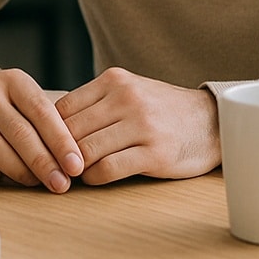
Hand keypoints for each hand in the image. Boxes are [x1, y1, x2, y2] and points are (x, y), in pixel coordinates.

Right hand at [0, 64, 83, 192]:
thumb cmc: (5, 104)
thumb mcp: (27, 99)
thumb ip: (49, 123)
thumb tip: (73, 161)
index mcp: (12, 80)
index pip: (42, 111)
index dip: (61, 142)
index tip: (76, 166)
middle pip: (19, 132)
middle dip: (44, 163)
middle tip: (61, 184)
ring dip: (20, 172)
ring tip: (37, 183)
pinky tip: (4, 177)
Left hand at [55, 67, 219, 184]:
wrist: (211, 121)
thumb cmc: (161, 110)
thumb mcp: (129, 91)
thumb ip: (96, 102)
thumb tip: (51, 125)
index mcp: (115, 80)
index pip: (63, 107)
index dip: (49, 131)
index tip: (47, 146)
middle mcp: (126, 98)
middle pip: (70, 130)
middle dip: (58, 152)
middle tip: (53, 166)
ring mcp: (142, 125)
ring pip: (85, 150)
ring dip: (74, 167)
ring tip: (73, 173)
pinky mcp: (154, 153)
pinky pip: (108, 168)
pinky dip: (94, 177)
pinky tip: (95, 178)